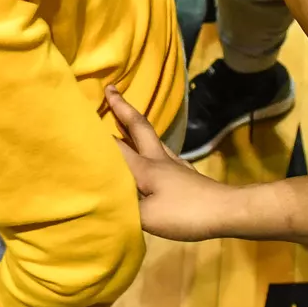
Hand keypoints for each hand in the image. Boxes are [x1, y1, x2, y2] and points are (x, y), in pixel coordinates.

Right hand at [105, 85, 241, 241]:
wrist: (228, 211)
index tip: (79, 117)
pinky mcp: (185, 174)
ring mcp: (174, 165)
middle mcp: (158, 159)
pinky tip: (155, 153)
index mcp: (144, 166)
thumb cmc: (185, 212)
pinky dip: (152, 146)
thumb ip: (122, 208)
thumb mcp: (147, 217)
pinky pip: (163, 153)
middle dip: (122, 109)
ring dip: (136, 125)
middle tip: (110, 89)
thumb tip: (101, 200)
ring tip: (126, 118)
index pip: (115, 146)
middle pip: (138, 128)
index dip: (96, 134)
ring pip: (152, 138)